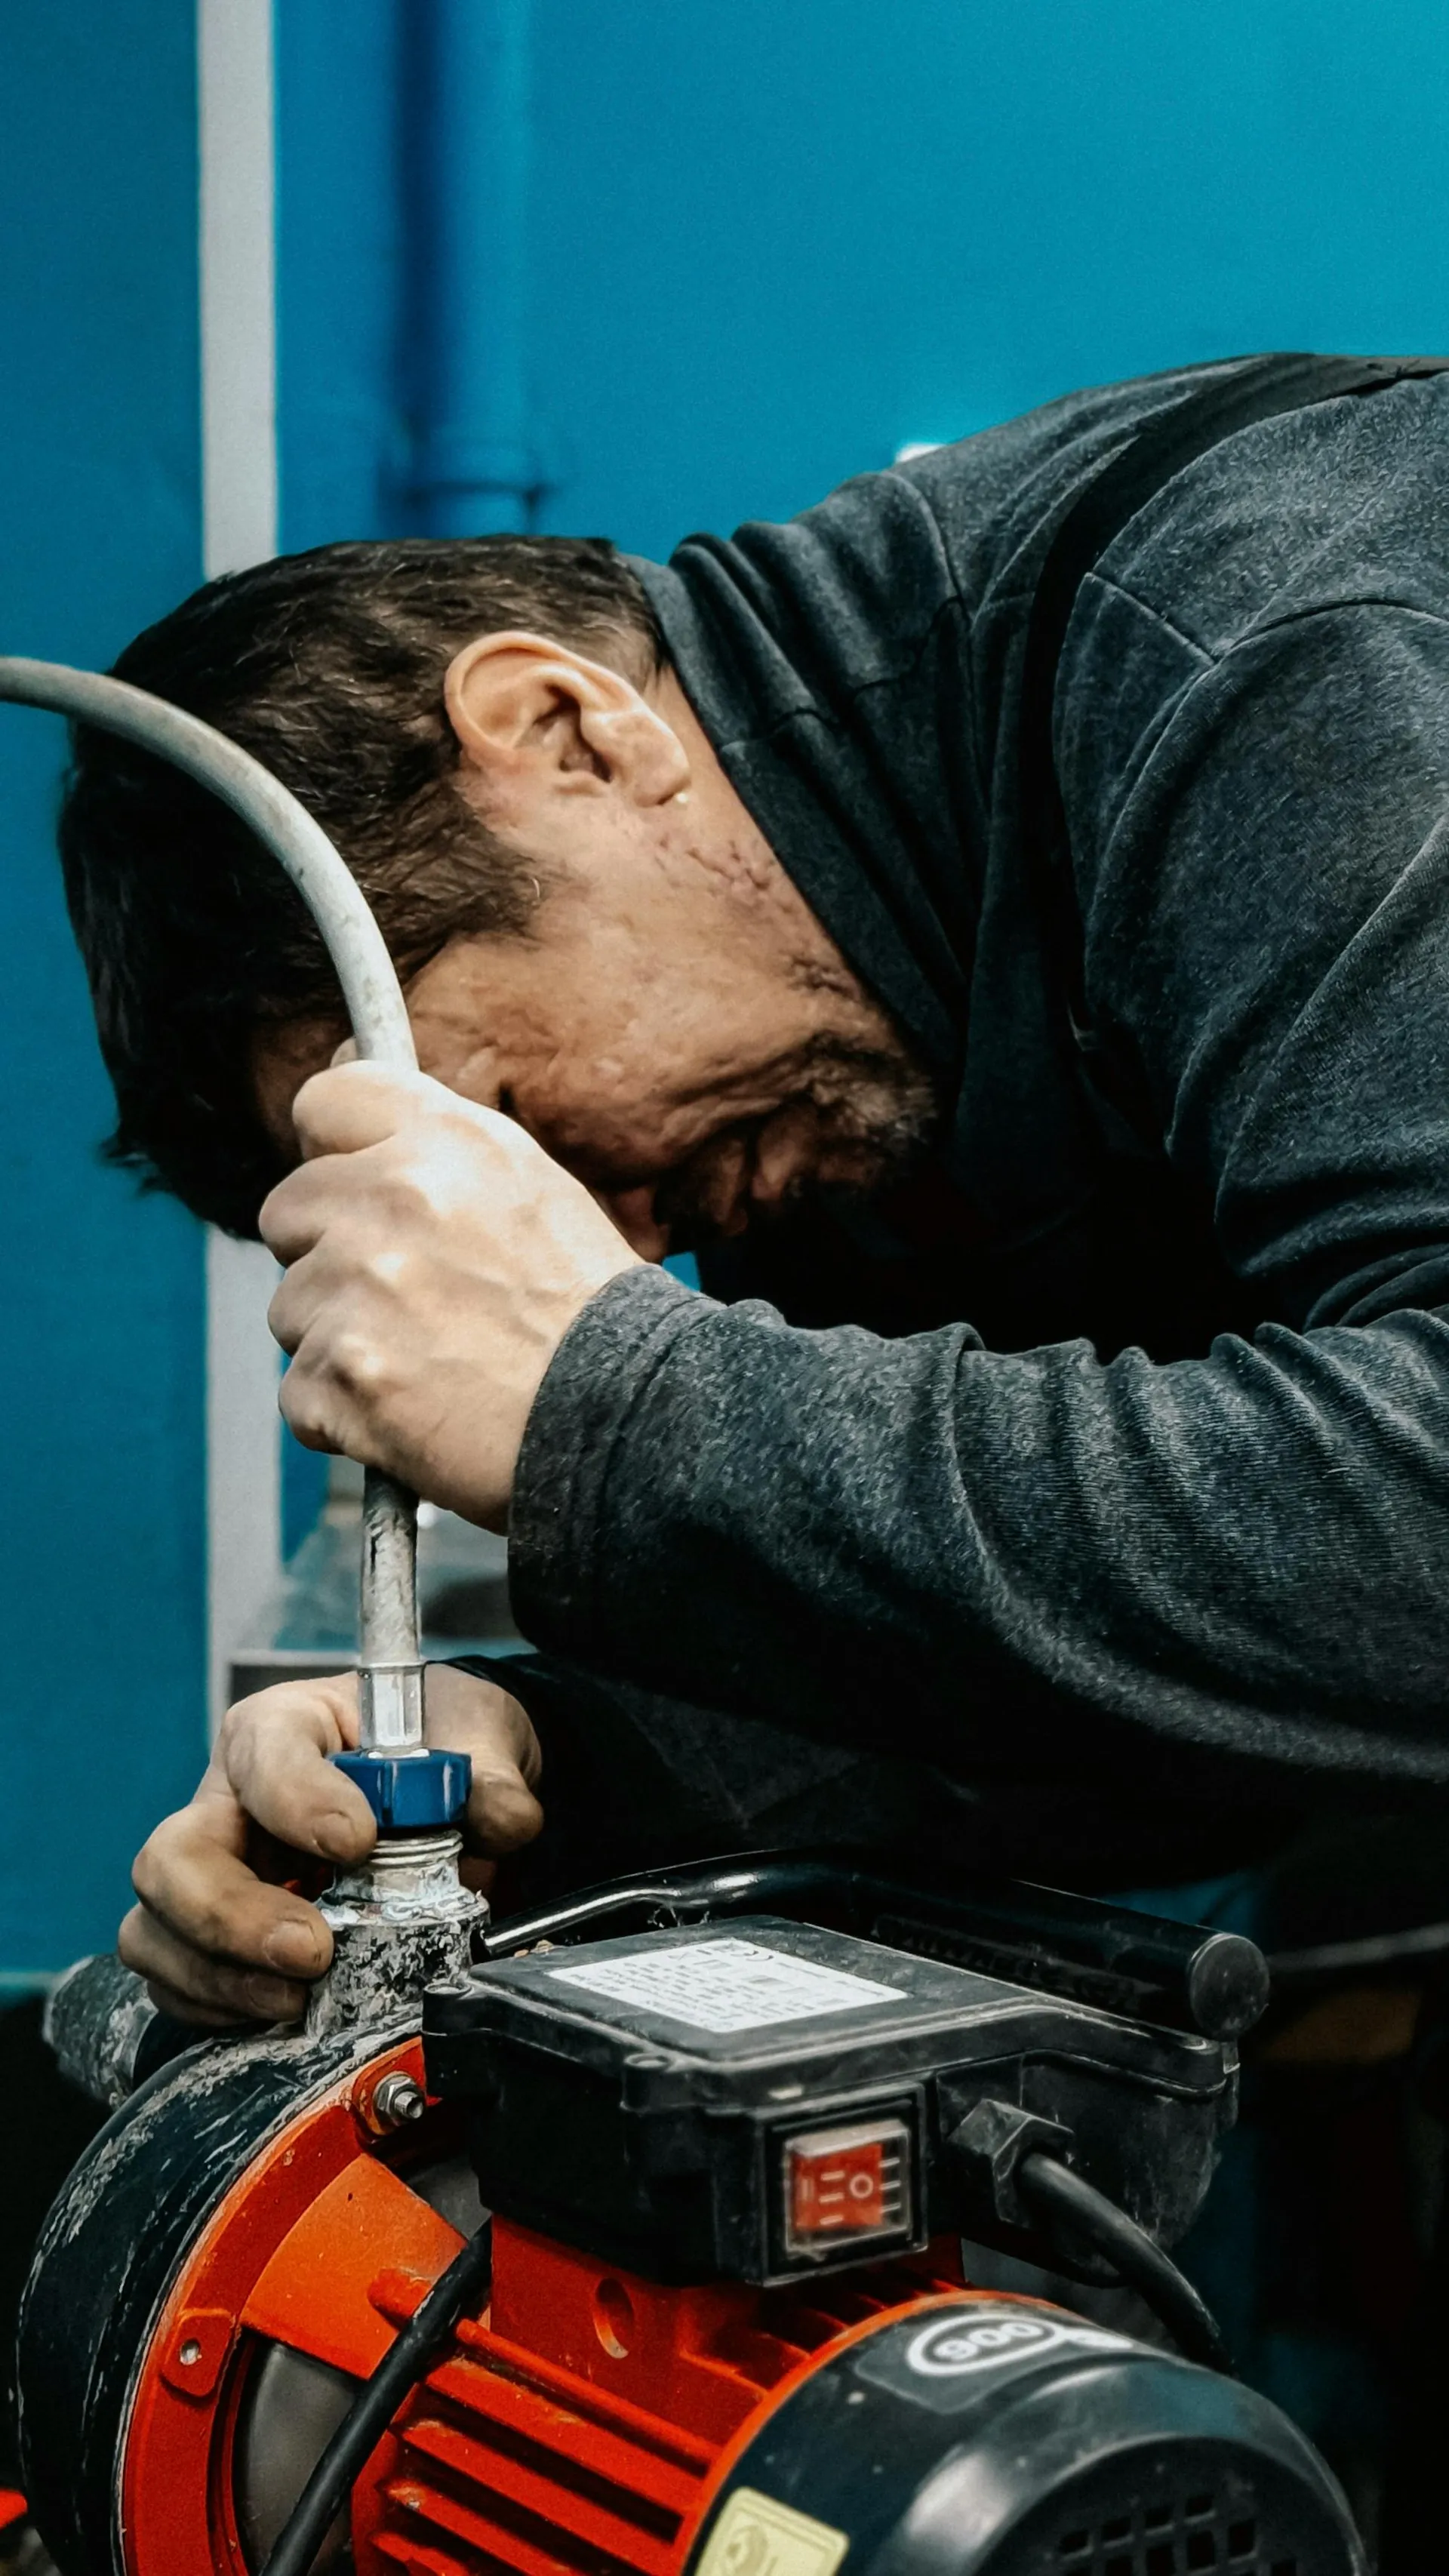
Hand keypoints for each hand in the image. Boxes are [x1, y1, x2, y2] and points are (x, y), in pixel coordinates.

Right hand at [119, 1665, 542, 2024]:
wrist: (443, 1787)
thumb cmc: (435, 1741)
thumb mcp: (474, 1729)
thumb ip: (492, 1772)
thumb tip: (504, 1819)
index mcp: (284, 1729)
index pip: (262, 1756)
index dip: (297, 1802)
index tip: (356, 1842)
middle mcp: (228, 1802)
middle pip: (174, 1859)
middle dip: (233, 1917)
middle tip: (312, 1951)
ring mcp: (214, 1877)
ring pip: (158, 1932)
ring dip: (222, 1979)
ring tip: (298, 2001)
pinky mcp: (220, 1941)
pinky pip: (185, 1987)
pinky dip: (226, 2012)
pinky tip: (287, 2016)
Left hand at [260, 1063, 640, 1526]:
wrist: (630, 1420)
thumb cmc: (589, 1314)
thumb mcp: (532, 1190)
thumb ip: (440, 1155)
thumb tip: (351, 1139)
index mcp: (446, 1142)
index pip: (325, 1100)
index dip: (332, 1150)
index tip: (351, 1185)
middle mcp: (395, 1199)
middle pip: (287, 1210)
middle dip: (325, 1255)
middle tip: (401, 1298)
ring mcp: (361, 1288)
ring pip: (290, 1308)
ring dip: (338, 1340)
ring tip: (424, 1363)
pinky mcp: (345, 1374)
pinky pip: (299, 1392)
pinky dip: (343, 1415)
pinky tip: (412, 1413)